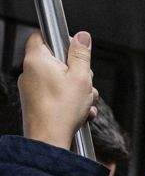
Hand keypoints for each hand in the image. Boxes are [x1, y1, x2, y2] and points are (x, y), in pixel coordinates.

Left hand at [19, 30, 97, 149]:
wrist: (49, 139)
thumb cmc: (61, 111)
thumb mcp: (81, 77)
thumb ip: (81, 54)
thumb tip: (82, 37)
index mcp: (36, 60)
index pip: (41, 36)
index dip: (60, 39)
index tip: (74, 49)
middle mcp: (29, 72)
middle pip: (56, 60)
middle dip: (75, 70)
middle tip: (84, 80)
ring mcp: (31, 88)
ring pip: (59, 79)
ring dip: (76, 88)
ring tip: (83, 100)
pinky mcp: (35, 101)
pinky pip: (56, 94)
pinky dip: (69, 99)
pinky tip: (79, 110)